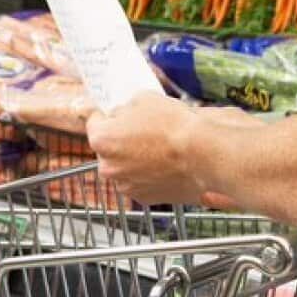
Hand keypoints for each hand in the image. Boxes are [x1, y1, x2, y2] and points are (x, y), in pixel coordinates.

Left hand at [86, 92, 205, 205]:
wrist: (203, 154)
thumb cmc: (173, 124)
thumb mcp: (142, 99)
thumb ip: (124, 109)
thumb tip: (121, 115)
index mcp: (102, 139)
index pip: (93, 123)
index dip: (105, 116)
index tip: (114, 115)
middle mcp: (108, 167)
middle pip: (108, 149)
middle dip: (120, 140)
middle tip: (142, 131)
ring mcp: (126, 185)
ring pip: (123, 167)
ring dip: (133, 159)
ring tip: (158, 148)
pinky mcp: (144, 198)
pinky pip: (139, 182)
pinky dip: (147, 175)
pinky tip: (164, 164)